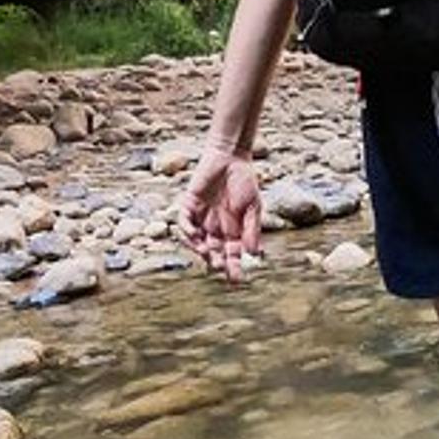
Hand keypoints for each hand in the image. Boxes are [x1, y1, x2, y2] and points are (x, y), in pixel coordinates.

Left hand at [181, 144, 263, 282]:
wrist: (231, 158)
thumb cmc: (245, 181)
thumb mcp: (254, 207)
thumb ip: (252, 229)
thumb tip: (254, 253)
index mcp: (232, 230)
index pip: (231, 254)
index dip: (233, 267)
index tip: (237, 280)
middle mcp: (215, 227)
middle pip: (213, 252)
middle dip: (216, 262)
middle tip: (219, 267)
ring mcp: (201, 217)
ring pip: (196, 240)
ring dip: (199, 249)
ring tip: (206, 253)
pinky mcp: (189, 205)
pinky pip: (184, 222)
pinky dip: (187, 230)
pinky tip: (194, 234)